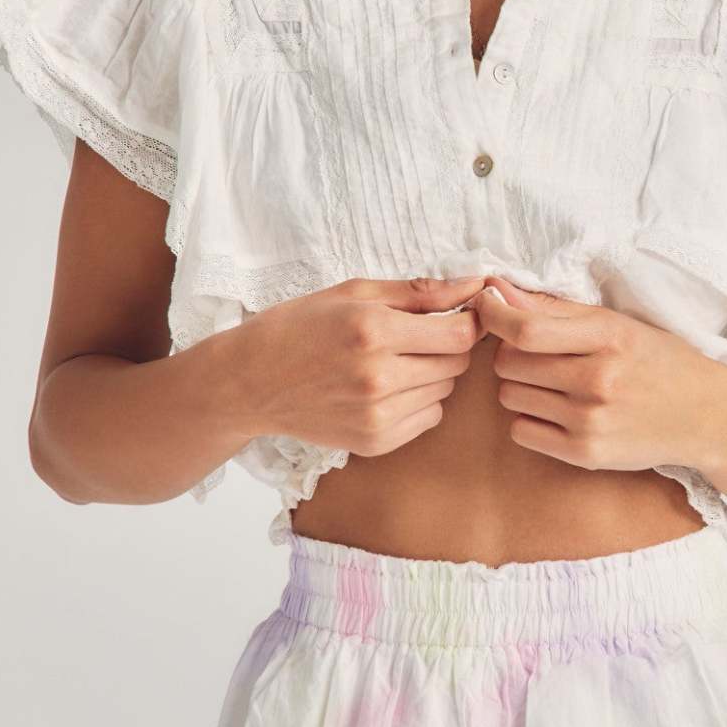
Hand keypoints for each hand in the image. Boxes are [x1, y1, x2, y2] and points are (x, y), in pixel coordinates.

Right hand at [235, 273, 485, 455]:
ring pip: (445, 391)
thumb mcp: (355, 292)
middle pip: (456, 363)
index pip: (459, 334)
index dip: (469, 322)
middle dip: (447, 346)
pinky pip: (428, 418)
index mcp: (373, 330)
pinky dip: (418, 402)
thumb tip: (475, 285)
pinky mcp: (374, 442)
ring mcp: (376, 415)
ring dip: (432, 374)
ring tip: (394, 361)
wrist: (250, 382)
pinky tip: (386, 389)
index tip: (459, 315)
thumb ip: (421, 291)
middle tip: (417, 336)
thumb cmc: (300, 326)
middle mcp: (378, 376)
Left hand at [470, 274, 723, 471]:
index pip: (525, 329)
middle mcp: (599, 379)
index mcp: (608, 337)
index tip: (485, 306)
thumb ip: (554, 309)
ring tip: (554, 385)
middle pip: (509, 363)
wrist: (705, 415)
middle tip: (539, 355)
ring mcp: (591, 420)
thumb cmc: (657, 361)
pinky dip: (529, 421)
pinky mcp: (586, 453)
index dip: (493, 316)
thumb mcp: (616, 324)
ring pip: (509, 396)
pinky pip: (521, 432)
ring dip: (520, 387)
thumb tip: (497, 289)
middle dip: (512, 354)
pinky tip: (557, 413)